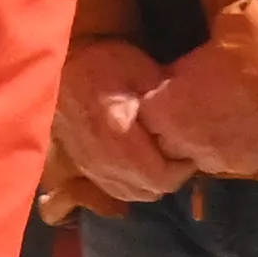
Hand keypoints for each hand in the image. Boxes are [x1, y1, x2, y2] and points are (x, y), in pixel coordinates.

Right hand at [52, 37, 185, 209]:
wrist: (63, 67)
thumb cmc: (105, 62)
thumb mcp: (143, 72)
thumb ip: (168, 103)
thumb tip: (194, 128)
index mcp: (119, 135)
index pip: (161, 176)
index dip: (183, 169)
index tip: (192, 151)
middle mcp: (104, 160)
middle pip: (150, 189)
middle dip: (171, 176)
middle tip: (180, 154)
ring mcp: (91, 167)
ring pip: (133, 194)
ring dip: (152, 182)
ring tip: (162, 158)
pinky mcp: (84, 167)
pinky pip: (116, 189)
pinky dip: (133, 183)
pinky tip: (140, 165)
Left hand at [140, 52, 257, 184]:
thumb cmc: (234, 54)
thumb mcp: (192, 60)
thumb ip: (174, 80)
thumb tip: (168, 85)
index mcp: (162, 112)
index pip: (145, 118)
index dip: (157, 108)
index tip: (168, 97)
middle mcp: (181, 142)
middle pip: (166, 144)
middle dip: (174, 130)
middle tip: (193, 110)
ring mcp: (212, 159)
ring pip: (198, 156)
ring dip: (203, 143)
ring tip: (222, 118)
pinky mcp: (242, 167)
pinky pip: (229, 161)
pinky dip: (232, 148)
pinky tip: (245, 128)